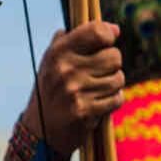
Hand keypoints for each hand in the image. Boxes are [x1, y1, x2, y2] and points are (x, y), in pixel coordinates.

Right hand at [20, 22, 124, 158]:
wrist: (41, 131)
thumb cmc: (52, 91)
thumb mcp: (52, 62)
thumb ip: (73, 40)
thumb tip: (111, 28)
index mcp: (58, 52)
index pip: (97, 31)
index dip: (109, 34)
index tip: (108, 39)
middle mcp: (66, 69)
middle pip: (114, 56)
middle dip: (112, 64)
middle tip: (100, 72)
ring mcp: (75, 91)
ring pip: (118, 78)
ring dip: (114, 84)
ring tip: (99, 89)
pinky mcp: (85, 111)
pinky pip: (117, 98)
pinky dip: (114, 100)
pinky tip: (101, 102)